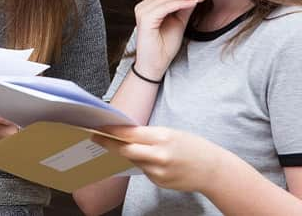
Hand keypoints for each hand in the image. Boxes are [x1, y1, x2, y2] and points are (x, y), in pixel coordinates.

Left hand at [93, 125, 224, 192]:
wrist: (212, 170)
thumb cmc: (192, 146)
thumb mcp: (170, 132)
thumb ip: (147, 134)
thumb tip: (123, 132)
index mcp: (162, 137)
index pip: (129, 134)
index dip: (111, 130)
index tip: (98, 127)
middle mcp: (158, 155)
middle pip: (125, 149)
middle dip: (108, 143)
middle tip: (95, 137)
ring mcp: (158, 171)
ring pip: (133, 160)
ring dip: (126, 152)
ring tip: (121, 144)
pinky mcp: (158, 182)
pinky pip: (143, 170)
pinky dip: (141, 162)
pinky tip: (147, 159)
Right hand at [134, 0, 205, 78]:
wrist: (155, 65)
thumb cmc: (164, 46)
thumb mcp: (178, 22)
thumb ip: (183, 7)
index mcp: (147, 6)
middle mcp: (142, 6)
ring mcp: (142, 12)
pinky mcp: (145, 19)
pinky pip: (167, 6)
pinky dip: (182, 2)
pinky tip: (194, 2)